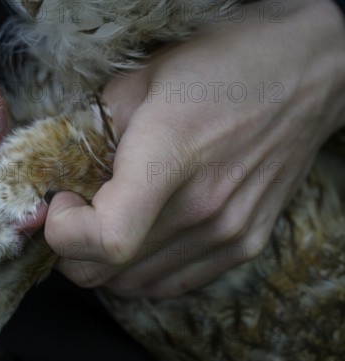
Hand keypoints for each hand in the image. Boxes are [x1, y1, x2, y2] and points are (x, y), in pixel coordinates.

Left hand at [45, 0, 344, 297]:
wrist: (305, 75)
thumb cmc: (222, 67)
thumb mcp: (142, 79)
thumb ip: (92, 128)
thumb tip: (62, 169)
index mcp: (171, 157)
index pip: (108, 238)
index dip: (65, 232)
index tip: (62, 201)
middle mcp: (203, 208)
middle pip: (108, 271)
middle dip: (70, 250)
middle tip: (72, 213)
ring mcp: (228, 233)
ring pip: (134, 285)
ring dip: (102, 262)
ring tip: (103, 222)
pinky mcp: (244, 245)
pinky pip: (171, 284)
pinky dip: (139, 271)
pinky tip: (136, 238)